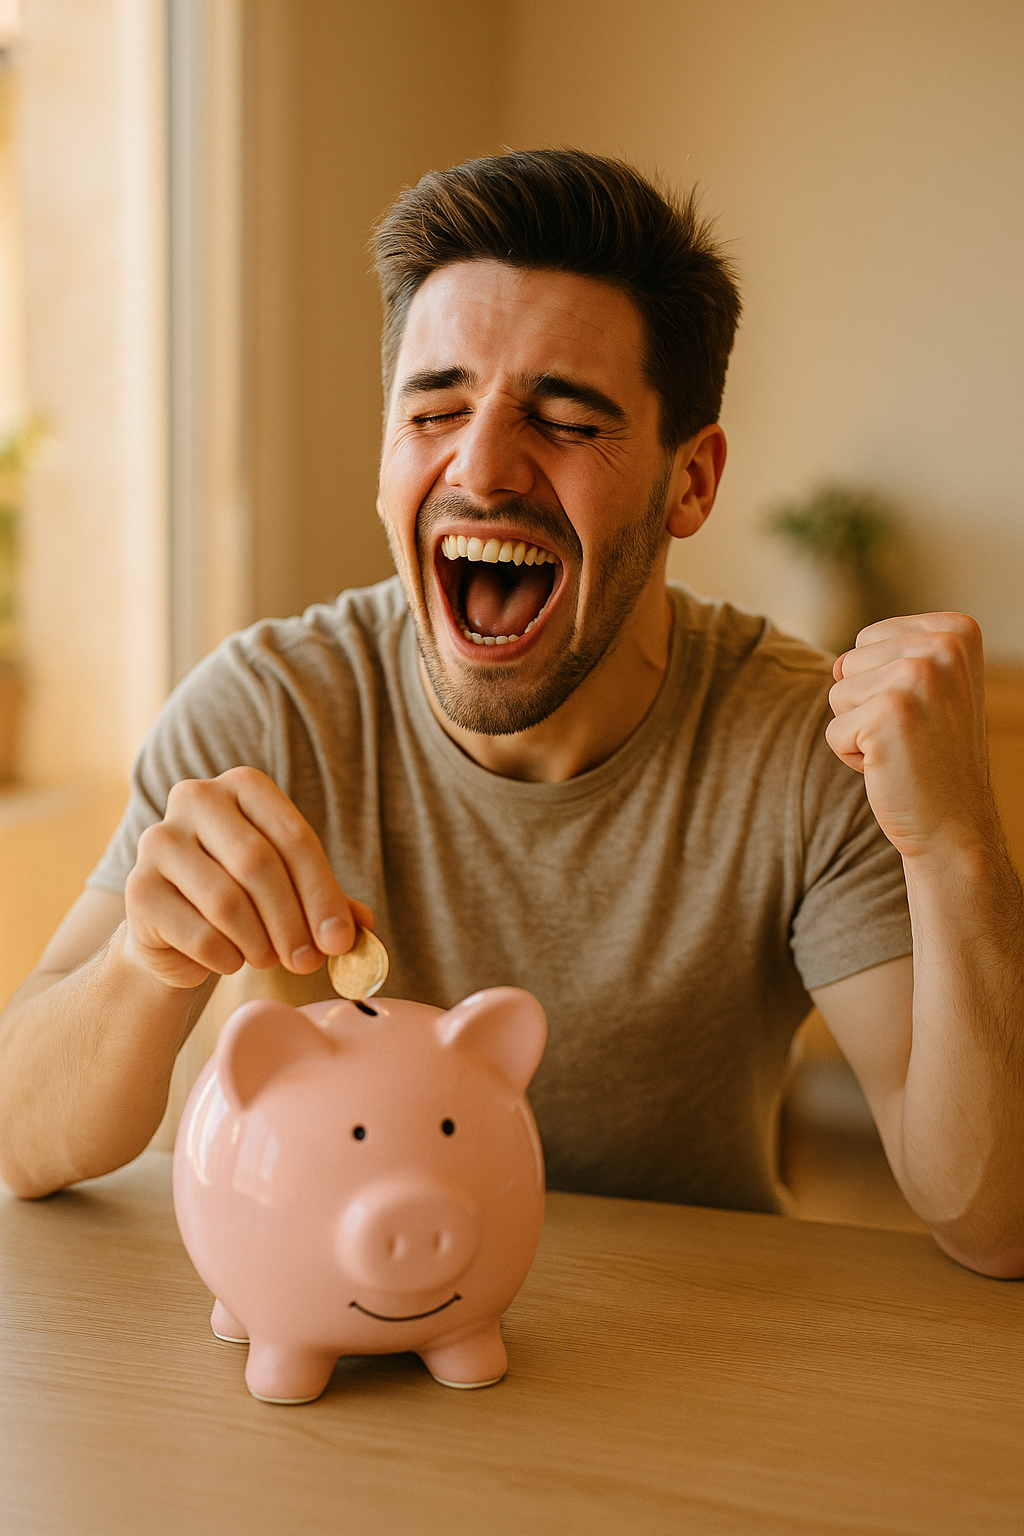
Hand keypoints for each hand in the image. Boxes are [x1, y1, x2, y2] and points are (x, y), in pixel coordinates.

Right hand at [123, 767, 372, 987]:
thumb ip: (330, 903)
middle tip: (309, 961)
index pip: (294, 837)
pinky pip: (196, 932)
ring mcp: (158, 840)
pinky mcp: (138, 888)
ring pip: (226, 900)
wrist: (177, 929)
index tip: (340, 940)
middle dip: (292, 921)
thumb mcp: (294, 892)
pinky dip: (225, 958)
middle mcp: (196, 798)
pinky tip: (231, 960)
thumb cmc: (247, 899)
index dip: (322, 893)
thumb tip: (361, 928)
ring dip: (259, 943)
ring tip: (269, 959)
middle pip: (258, 863)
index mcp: (244, 786)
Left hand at [825, 612, 995, 861]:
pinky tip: (891, 767)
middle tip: (911, 735)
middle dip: (866, 705)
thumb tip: (835, 666)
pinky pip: (833, 731)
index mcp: (956, 631)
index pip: (869, 638)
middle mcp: (943, 646)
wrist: (956, 825)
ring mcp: (917, 677)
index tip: (923, 711)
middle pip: (850, 662)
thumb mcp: (929, 689)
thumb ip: (888, 659)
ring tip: (902, 749)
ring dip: (859, 730)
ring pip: (837, 694)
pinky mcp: (888, 714)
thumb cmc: (935, 757)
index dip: (882, 683)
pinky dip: (852, 756)